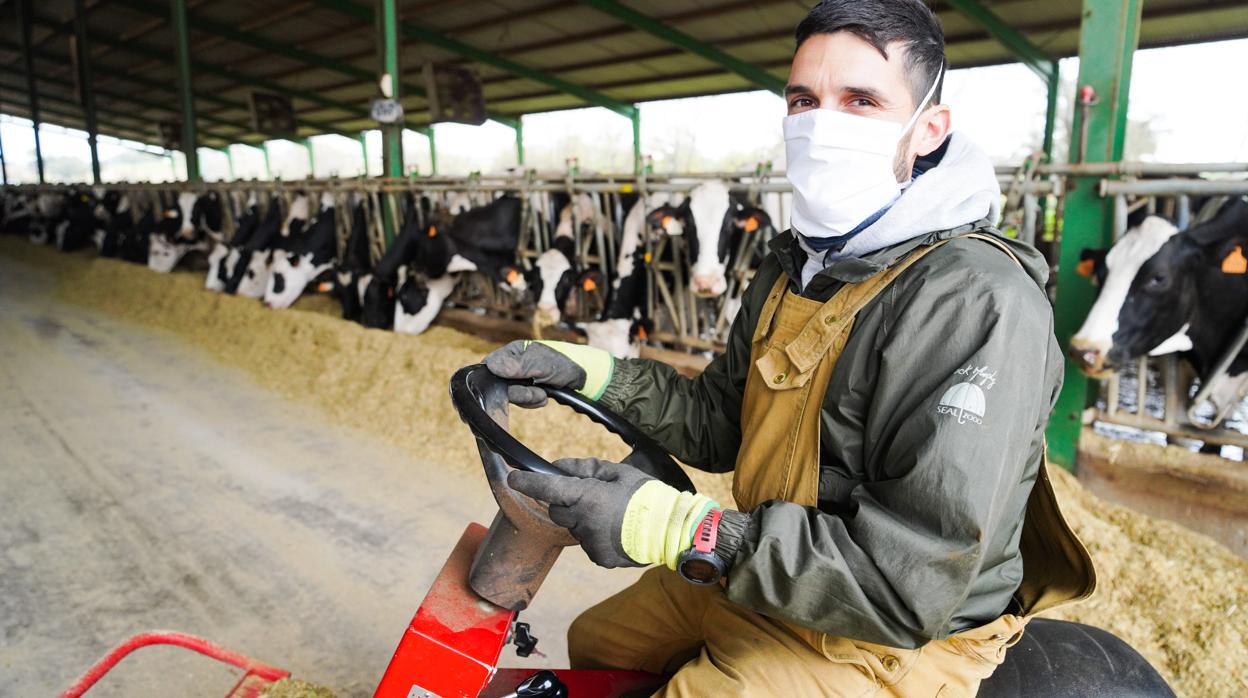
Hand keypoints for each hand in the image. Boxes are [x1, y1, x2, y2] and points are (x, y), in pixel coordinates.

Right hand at [483, 340, 612, 407]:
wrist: (584, 378)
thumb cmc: (564, 363)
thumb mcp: (541, 363)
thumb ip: (518, 365)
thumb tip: (492, 366)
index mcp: (512, 351)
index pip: (489, 366)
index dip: (495, 380)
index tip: (510, 386)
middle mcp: (511, 365)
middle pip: (497, 385)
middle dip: (517, 393)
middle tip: (534, 392)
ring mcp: (518, 379)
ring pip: (509, 396)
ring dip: (527, 399)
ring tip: (542, 394)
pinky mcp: (526, 390)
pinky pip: (521, 402)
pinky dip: (532, 402)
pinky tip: (544, 398)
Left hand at [508, 457, 716, 570]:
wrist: (670, 530)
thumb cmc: (645, 495)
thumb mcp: (617, 472)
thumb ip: (584, 468)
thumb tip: (559, 467)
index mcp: (586, 497)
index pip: (547, 488)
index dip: (527, 482)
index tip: (513, 477)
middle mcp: (582, 522)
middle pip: (558, 510)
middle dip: (565, 502)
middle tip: (589, 495)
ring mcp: (589, 543)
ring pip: (573, 527)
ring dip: (582, 518)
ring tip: (611, 514)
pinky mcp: (597, 557)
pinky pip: (586, 542)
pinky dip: (594, 534)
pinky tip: (615, 529)